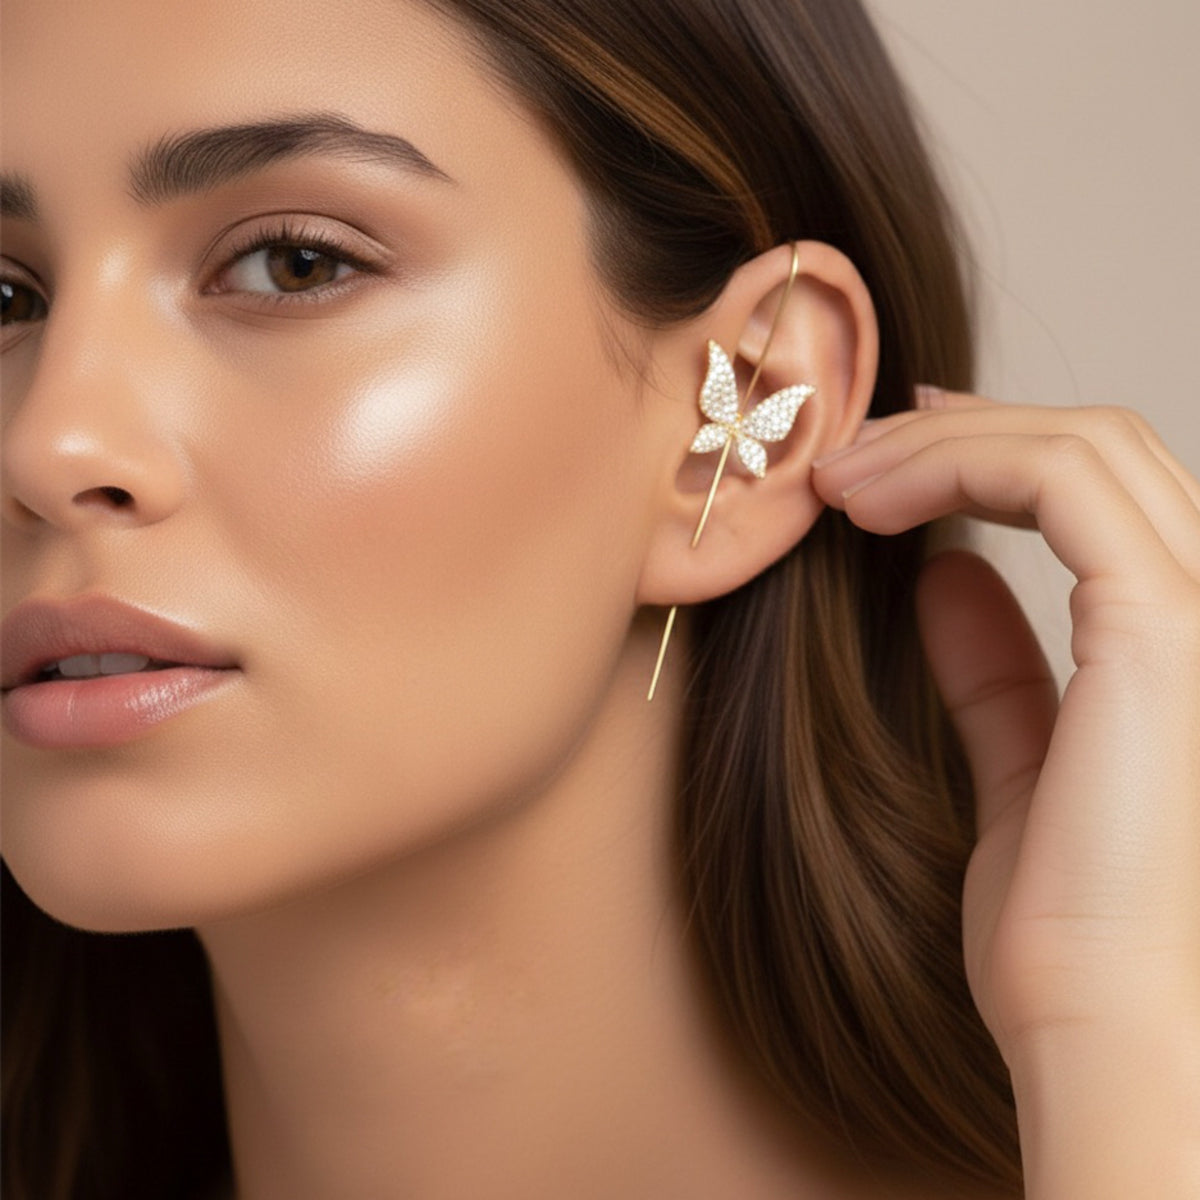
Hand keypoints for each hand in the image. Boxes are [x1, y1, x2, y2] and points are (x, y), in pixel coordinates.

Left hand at [812, 390, 1199, 1193]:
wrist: (1098, 1018)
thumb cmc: (1067, 920)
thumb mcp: (1015, 758)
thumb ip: (995, 663)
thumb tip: (948, 574)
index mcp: (1182, 638)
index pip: (1104, 489)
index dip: (995, 448)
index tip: (891, 457)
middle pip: (1097, 447)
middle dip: (961, 430)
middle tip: (850, 452)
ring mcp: (1199, 610)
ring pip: (1083, 446)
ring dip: (946, 440)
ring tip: (840, 476)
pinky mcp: (1165, 628)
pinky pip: (1061, 485)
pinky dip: (956, 468)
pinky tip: (867, 503)